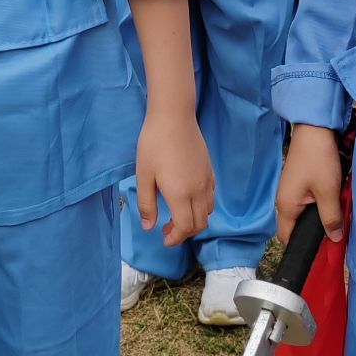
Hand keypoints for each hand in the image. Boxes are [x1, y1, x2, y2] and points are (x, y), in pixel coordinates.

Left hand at [136, 108, 213, 246]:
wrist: (173, 117)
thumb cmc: (154, 144)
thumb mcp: (143, 176)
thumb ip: (147, 204)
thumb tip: (149, 227)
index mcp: (180, 194)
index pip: (185, 227)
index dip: (175, 238)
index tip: (164, 238)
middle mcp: (198, 190)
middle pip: (200, 224)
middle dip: (185, 233)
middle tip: (168, 229)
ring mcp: (207, 180)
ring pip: (208, 211)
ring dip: (195, 220)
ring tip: (178, 215)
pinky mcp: (210, 170)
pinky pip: (211, 196)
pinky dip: (202, 206)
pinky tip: (188, 197)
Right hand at [277, 124, 344, 243]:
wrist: (314, 128)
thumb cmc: (318, 159)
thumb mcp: (328, 191)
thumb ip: (331, 218)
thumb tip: (335, 239)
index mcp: (285, 207)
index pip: (287, 238)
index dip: (301, 246)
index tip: (321, 250)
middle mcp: (283, 201)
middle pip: (296, 226)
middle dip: (314, 231)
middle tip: (335, 232)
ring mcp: (290, 191)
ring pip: (304, 213)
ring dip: (319, 215)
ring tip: (336, 215)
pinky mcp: (298, 182)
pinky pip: (307, 201)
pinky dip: (319, 203)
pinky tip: (332, 199)